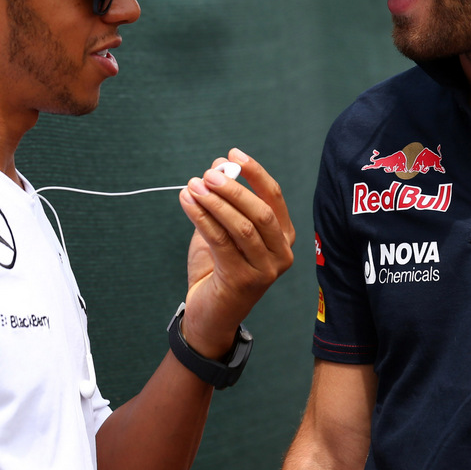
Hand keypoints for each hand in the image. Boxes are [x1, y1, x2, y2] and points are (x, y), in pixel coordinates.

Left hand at [177, 148, 294, 358]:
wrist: (210, 315)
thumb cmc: (218, 269)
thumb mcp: (224, 231)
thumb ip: (224, 202)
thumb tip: (219, 167)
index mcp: (283, 237)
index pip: (274, 197)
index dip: (254, 173)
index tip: (233, 155)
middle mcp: (280, 254)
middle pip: (260, 211)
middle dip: (233, 188)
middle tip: (207, 174)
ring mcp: (265, 270)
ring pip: (241, 226)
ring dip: (214, 202)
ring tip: (193, 186)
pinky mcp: (243, 281)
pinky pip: (221, 241)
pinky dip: (202, 217)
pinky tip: (187, 203)